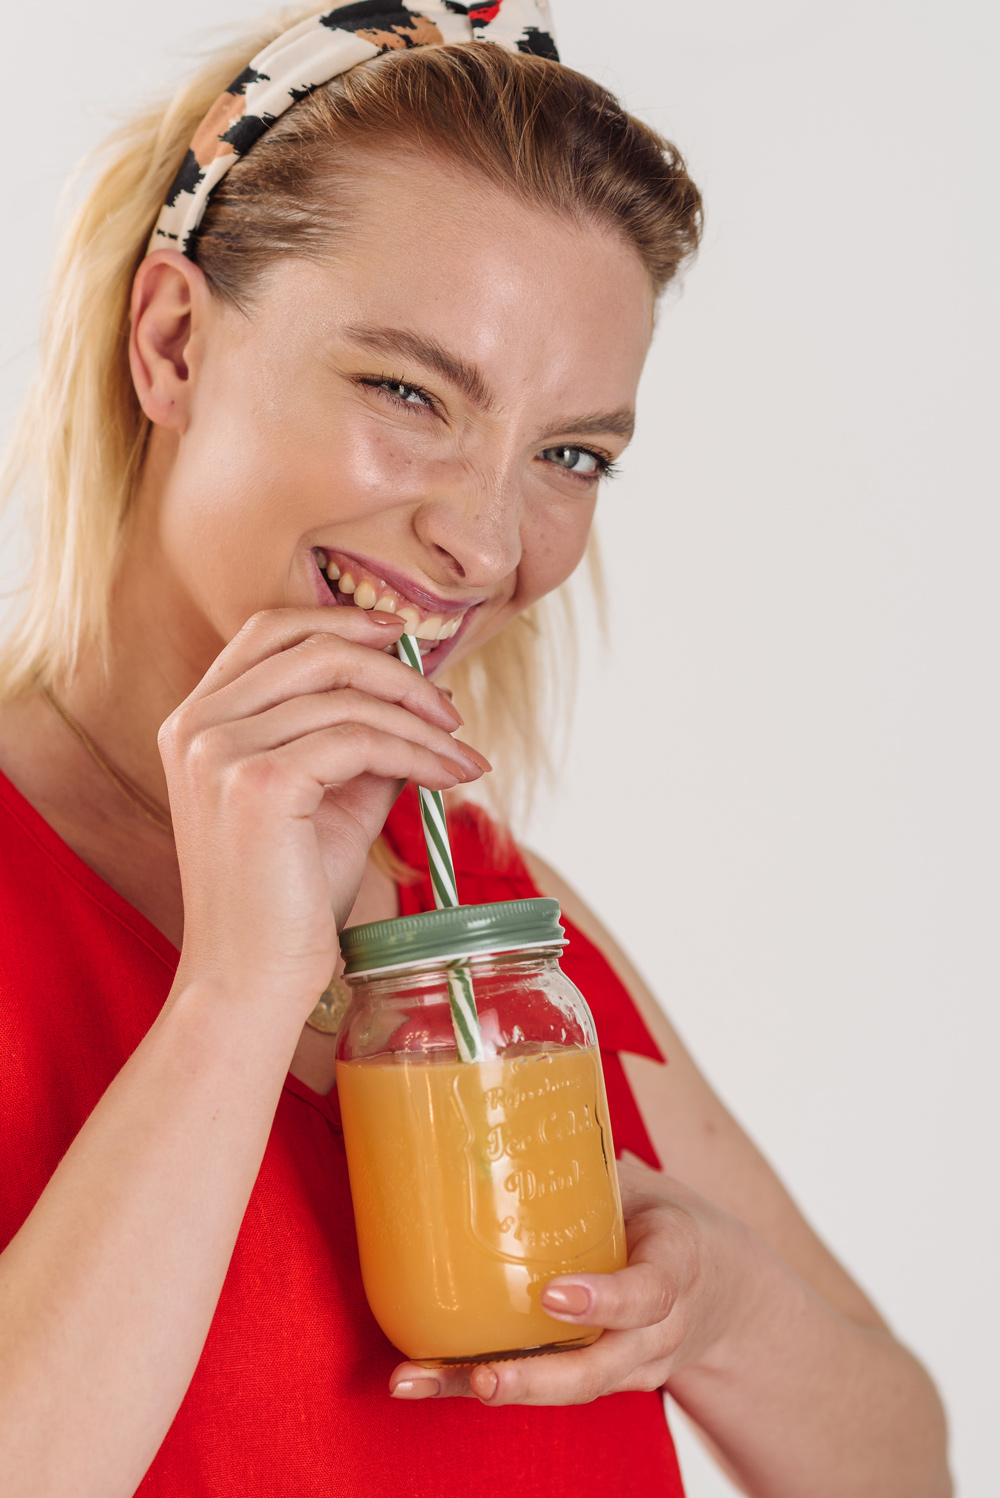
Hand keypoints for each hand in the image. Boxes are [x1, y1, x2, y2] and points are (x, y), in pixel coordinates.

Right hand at [158, 607, 488, 1016]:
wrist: (253, 978)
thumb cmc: (289, 896)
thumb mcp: (330, 799)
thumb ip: (362, 739)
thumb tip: (426, 696)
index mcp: (198, 718)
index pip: (270, 630)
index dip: (343, 620)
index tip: (405, 640)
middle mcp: (198, 724)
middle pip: (315, 648)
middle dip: (398, 670)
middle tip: (451, 711)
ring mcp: (220, 750)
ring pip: (348, 696)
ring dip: (422, 721)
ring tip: (464, 756)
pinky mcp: (258, 783)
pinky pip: (362, 741)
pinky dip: (419, 754)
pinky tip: (451, 777)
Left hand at [389, 1158, 765, 1405]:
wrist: (722, 1294)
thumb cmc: (665, 1223)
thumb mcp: (647, 1188)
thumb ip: (590, 1165)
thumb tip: (504, 1106)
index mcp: (675, 1269)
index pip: (646, 1294)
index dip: (604, 1301)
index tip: (553, 1296)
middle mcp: (654, 1333)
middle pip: (599, 1370)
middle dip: (537, 1379)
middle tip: (483, 1378)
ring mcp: (625, 1366)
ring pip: (562, 1387)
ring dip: (491, 1388)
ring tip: (418, 1382)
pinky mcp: (590, 1377)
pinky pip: (537, 1388)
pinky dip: (472, 1385)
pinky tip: (417, 1381)